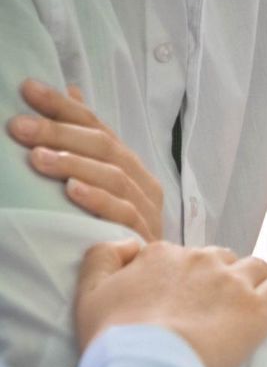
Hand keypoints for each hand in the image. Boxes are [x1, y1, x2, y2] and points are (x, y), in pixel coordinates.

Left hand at [7, 79, 163, 239]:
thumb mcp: (96, 180)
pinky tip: (72, 191)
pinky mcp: (144, 236)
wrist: (142, 276)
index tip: (28, 89)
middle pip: (106, 148)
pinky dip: (98, 200)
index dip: (64, 107)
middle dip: (60, 133)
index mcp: (130, 165)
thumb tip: (72, 90)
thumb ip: (86, 140)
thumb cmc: (110, 228)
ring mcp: (147, 209)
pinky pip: (123, 213)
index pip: (97, 127)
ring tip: (37, 158)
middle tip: (18, 126)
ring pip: (114, 177)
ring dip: (74, 164)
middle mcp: (142, 182)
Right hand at [74, 240, 266, 366]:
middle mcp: (200, 260)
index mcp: (161, 254)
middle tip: (223, 301)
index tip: (188, 293)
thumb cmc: (114, 337)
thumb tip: (127, 244)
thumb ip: (103, 258)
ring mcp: (233, 282)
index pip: (182, 256)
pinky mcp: (260, 308)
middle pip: (221, 259)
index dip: (187, 273)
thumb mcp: (89, 293)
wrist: (146, 364)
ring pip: (256, 268)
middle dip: (224, 275)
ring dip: (261, 277)